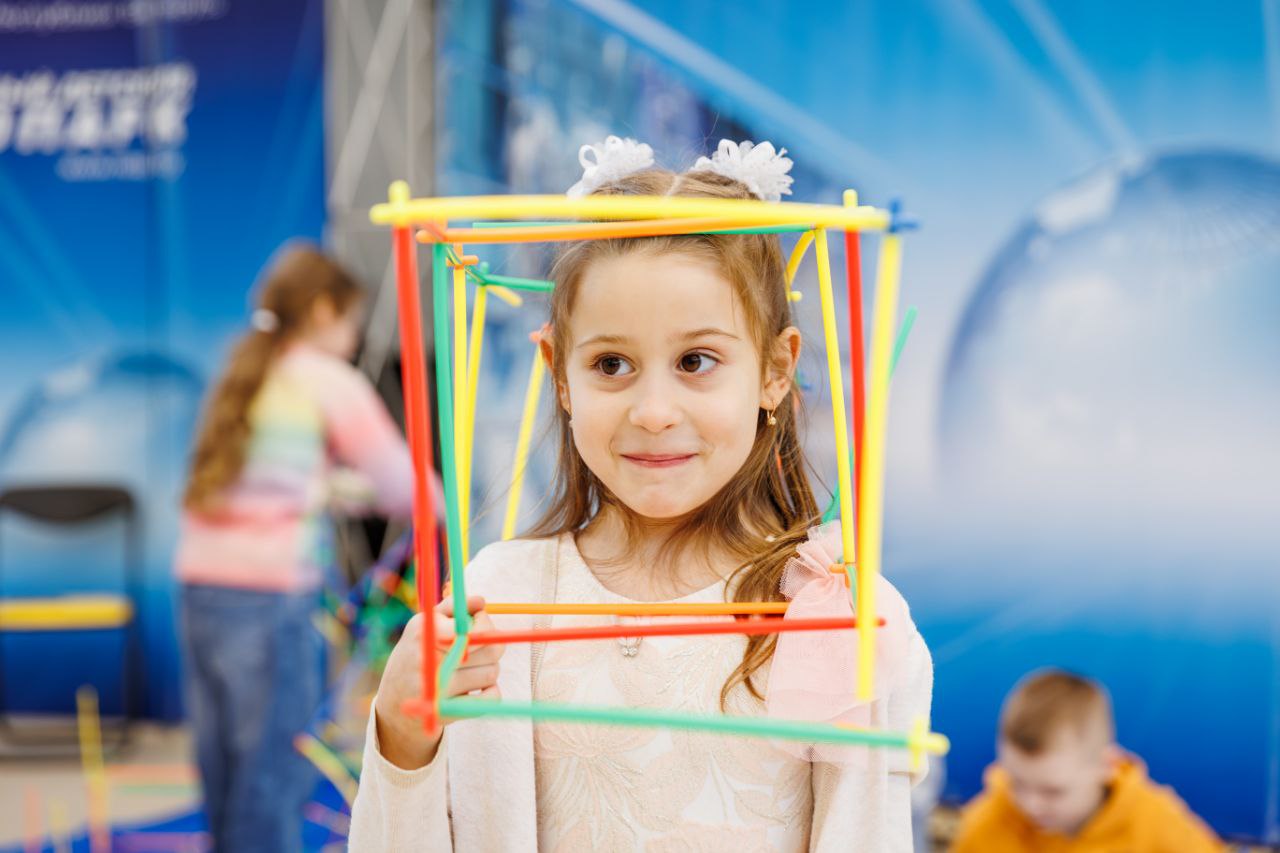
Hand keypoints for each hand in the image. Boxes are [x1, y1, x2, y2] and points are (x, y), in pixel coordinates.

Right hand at [373, 595, 505, 769]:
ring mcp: (440, 689)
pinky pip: (491, 698)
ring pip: (493, 672)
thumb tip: (480, 602)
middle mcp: (430, 661)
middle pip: (492, 649)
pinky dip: (491, 692)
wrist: (395, 703)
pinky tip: (478, 688)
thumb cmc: (416, 655)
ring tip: (470, 668)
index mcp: (426, 633)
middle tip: (478, 647)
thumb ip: (452, 607)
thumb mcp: (424, 625)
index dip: (485, 623)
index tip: (478, 623)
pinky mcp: (449, 711)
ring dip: (488, 668)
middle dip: (492, 645)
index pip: (477, 628)